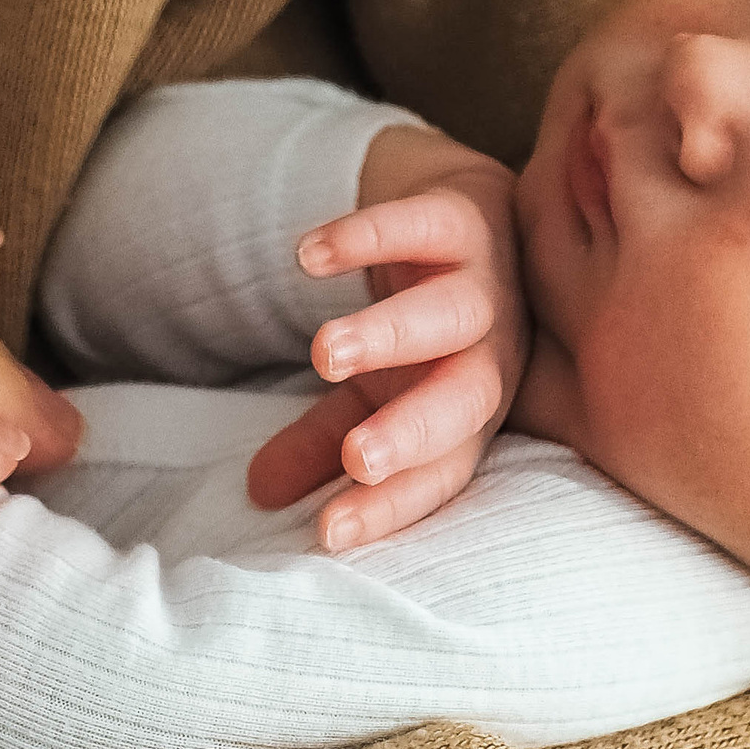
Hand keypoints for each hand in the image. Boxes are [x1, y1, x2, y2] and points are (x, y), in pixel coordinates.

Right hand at [245, 123, 529, 547]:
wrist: (469, 216)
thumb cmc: (422, 332)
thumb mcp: (371, 390)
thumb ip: (320, 440)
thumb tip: (257, 494)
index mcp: (472, 412)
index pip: (442, 471)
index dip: (392, 504)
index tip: (328, 532)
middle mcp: (492, 352)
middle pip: (466, 398)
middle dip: (412, 430)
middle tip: (354, 458)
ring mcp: (483, 283)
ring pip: (451, 313)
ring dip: (390, 335)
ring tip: (324, 353)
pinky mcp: (463, 216)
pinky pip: (422, 225)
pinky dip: (367, 237)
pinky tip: (306, 256)